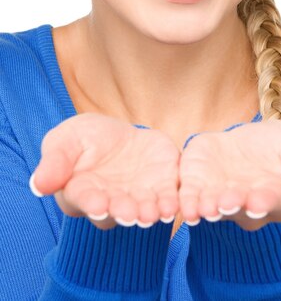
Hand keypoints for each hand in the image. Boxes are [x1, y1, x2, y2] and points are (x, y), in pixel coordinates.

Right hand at [31, 113, 179, 228]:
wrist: (115, 134)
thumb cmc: (83, 140)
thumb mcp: (65, 140)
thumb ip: (55, 161)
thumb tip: (38, 184)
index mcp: (83, 192)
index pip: (86, 200)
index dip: (92, 203)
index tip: (99, 205)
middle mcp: (112, 201)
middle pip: (118, 211)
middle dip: (125, 212)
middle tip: (131, 214)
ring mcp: (138, 197)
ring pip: (144, 209)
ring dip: (150, 212)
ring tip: (155, 212)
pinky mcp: (162, 186)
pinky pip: (168, 197)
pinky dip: (171, 202)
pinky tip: (174, 203)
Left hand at [178, 120, 280, 230]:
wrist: (252, 142)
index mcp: (275, 197)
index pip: (270, 201)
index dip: (264, 202)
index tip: (258, 202)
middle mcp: (246, 204)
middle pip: (239, 207)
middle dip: (232, 205)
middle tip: (227, 204)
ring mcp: (219, 195)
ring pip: (212, 205)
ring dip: (207, 207)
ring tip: (204, 207)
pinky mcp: (197, 183)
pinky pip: (189, 195)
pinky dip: (186, 201)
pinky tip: (182, 205)